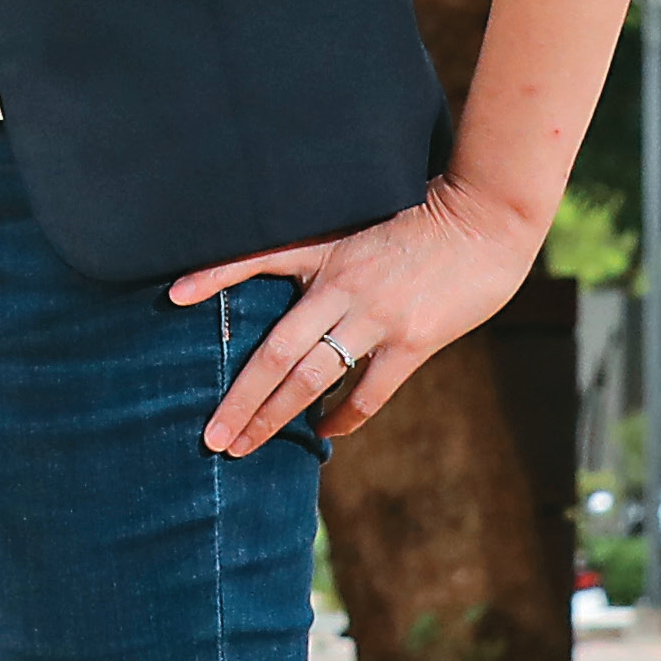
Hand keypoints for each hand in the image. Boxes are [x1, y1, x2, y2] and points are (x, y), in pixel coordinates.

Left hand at [171, 182, 546, 459]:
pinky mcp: (412, 339)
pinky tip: (324, 432)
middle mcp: (341, 284)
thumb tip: (289, 278)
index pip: (255, 259)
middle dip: (240, 398)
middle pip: (275, 350)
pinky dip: (343, 415)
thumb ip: (324, 251)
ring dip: (276, 416)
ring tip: (245, 446)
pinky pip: (368, 389)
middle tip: (210, 435)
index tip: (175, 296)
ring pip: (312, 376)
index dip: (213, 276)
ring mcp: (375, 315)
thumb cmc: (421, 214)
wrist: (485, 219)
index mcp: (324, 248)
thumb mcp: (360, 222)